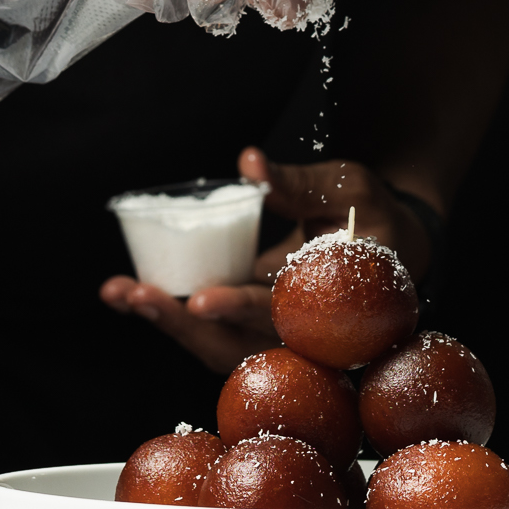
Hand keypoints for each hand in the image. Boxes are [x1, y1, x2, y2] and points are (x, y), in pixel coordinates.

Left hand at [100, 148, 432, 373]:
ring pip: (217, 345)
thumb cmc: (370, 214)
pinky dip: (171, 315)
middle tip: (134, 295)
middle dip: (182, 324)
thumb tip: (249, 163)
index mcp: (332, 300)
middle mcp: (300, 331)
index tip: (201, 300)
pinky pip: (209, 331)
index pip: (281, 312)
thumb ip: (299, 183)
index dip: (240, 307)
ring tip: (118, 292)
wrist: (390, 247)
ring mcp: (272, 335)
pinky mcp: (250, 325)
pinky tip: (130, 293)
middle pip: (236, 344)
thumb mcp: (346, 188)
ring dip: (167, 322)